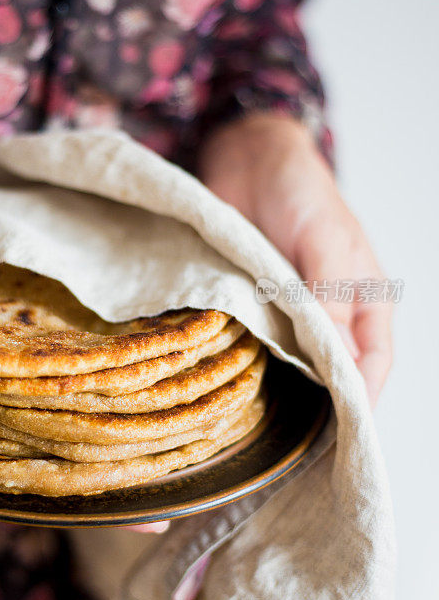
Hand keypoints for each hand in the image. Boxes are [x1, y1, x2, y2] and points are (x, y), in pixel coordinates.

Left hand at [198, 112, 392, 406]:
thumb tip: (340, 360)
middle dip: (317, 403)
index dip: (361, 399)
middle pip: (328, 371)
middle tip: (295, 442)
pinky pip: (249, 338)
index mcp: (362, 301)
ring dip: (277, 383)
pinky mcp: (248, 302)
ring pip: (288, 360)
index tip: (345, 435)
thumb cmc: (301, 192)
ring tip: (260, 420)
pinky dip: (243, 357)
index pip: (371, 364)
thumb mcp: (326, 242)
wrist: (246, 157)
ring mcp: (284, 311)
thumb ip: (332, 298)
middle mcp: (325, 314)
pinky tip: (229, 379)